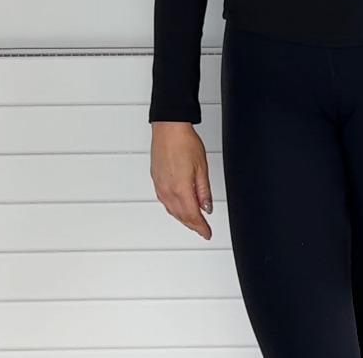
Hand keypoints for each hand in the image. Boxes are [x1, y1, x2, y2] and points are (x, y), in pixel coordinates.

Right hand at [150, 121, 213, 239]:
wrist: (169, 127)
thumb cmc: (184, 141)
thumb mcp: (201, 167)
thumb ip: (204, 190)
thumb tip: (207, 207)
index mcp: (181, 189)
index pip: (193, 216)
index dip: (201, 228)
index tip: (207, 233)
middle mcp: (168, 190)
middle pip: (181, 216)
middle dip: (193, 225)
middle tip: (202, 230)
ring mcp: (160, 185)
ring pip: (172, 210)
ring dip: (183, 219)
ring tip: (192, 221)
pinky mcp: (156, 179)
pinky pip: (164, 201)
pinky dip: (173, 209)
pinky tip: (178, 207)